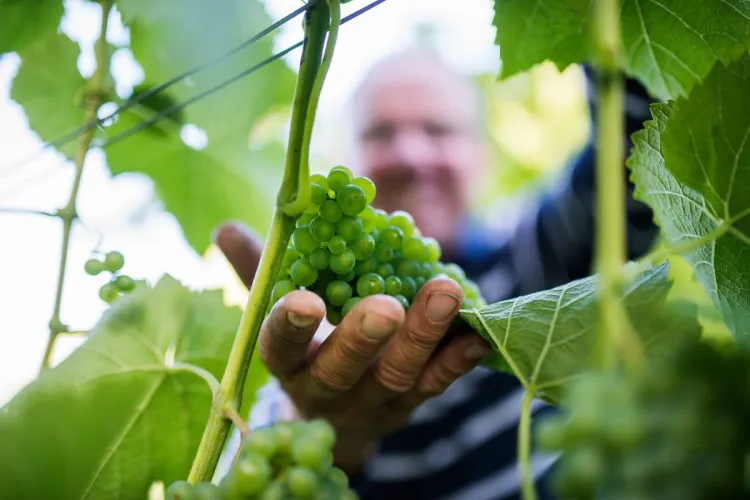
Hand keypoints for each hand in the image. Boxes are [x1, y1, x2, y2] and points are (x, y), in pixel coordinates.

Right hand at [214, 222, 491, 473]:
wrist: (339, 417)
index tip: (303, 301)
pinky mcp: (412, 402)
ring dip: (423, 335)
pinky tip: (478, 330)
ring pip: (398, 374)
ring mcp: (374, 400)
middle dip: (363, 338)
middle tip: (384, 307)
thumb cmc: (306, 348)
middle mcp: (328, 387)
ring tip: (444, 292)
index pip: (281, 347)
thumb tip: (225, 229)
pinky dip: (459, 357)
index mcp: (288, 362)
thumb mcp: (278, 311)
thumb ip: (259, 271)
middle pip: (343, 368)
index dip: (290, 327)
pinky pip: (438, 383)